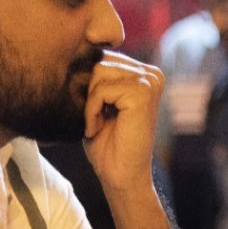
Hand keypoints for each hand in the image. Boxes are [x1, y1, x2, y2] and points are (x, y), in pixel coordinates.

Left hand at [83, 51, 165, 192]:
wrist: (120, 175)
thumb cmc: (107, 143)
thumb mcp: (100, 103)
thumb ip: (97, 78)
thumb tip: (76, 53)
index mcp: (144, 73)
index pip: (103, 58)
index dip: (89, 85)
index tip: (95, 113)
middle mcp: (152, 74)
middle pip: (100, 62)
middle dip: (89, 92)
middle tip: (94, 120)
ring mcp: (150, 82)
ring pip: (98, 72)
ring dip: (89, 102)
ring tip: (95, 123)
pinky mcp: (143, 93)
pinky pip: (101, 90)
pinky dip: (91, 110)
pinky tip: (97, 127)